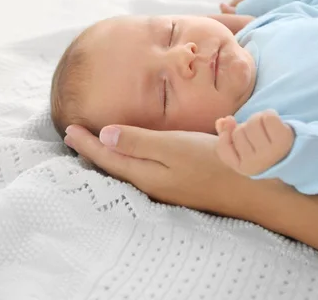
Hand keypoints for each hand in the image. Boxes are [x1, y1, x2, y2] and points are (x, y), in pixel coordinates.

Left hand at [63, 124, 284, 218]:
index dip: (86, 143)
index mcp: (146, 174)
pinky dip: (130, 159)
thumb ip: (138, 141)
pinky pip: (144, 170)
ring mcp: (168, 187)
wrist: (251, 186)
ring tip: (96, 146)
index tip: (67, 129)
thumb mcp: (172, 147)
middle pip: (114, 166)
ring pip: (128, 169)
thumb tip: (104, 135)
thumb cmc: (212, 162)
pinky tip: (134, 155)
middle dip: (93, 151)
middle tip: (74, 137)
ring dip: (109, 156)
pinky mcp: (181, 184)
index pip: (107, 156)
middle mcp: (152, 184)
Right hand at [215, 110, 294, 175]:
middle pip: (238, 131)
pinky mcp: (283, 139)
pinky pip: (267, 116)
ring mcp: (270, 152)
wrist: (293, 154)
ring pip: (252, 122)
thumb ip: (225, 136)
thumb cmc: (262, 149)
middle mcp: (257, 163)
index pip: (223, 146)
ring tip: (266, 129)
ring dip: (258, 120)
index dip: (225, 134)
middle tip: (257, 134)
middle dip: (245, 127)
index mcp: (244, 168)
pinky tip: (274, 124)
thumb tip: (222, 121)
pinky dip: (269, 115)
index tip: (232, 128)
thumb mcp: (241, 149)